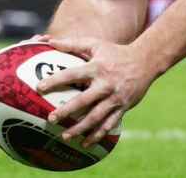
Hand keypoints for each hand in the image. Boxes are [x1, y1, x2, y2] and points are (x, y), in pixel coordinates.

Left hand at [37, 37, 154, 146]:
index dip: (56, 80)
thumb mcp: (96, 44)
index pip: (73, 74)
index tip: (40, 87)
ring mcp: (115, 97)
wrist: (145, 61)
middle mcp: (106, 84)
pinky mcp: (123, 107)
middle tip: (51, 119)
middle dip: (67, 110)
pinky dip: (97, 135)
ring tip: (65, 136)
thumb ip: (72, 44)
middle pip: (84, 100)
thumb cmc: (115, 52)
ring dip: (81, 128)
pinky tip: (85, 144)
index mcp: (97, 67)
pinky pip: (109, 124)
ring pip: (96, 116)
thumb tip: (50, 41)